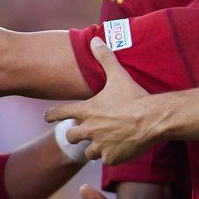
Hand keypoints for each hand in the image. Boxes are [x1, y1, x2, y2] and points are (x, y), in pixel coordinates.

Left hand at [44, 37, 159, 164]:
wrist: (152, 119)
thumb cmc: (134, 97)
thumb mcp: (118, 75)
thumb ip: (105, 58)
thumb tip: (95, 39)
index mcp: (87, 110)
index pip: (60, 112)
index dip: (51, 114)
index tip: (46, 116)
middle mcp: (89, 129)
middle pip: (71, 136)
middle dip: (75, 134)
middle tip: (81, 133)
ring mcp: (99, 145)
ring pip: (88, 151)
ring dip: (93, 147)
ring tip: (103, 142)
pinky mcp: (111, 157)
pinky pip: (105, 158)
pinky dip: (110, 155)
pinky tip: (119, 148)